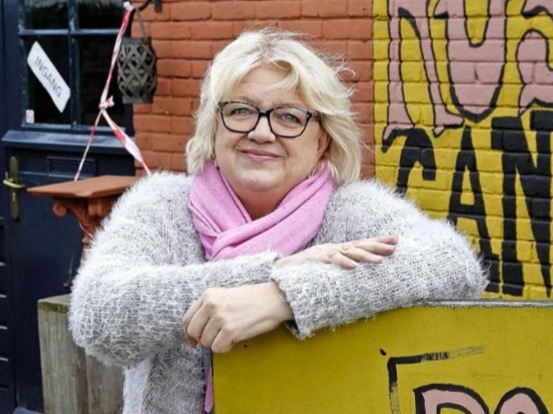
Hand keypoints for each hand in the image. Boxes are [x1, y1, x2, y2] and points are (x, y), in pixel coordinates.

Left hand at [182, 282, 292, 352]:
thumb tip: (196, 332)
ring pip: (206, 342)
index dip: (188, 333)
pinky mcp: (231, 330)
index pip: (187, 319)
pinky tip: (234, 339)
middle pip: (194, 332)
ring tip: (230, 335)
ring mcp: (221, 317)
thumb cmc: (252, 299)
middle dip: (203, 339)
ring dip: (217, 343)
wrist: (273, 299)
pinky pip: (218, 348)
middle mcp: (211, 305)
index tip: (193, 341)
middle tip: (215, 339)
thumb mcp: (225, 296)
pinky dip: (225, 348)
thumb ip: (209, 309)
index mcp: (209, 295)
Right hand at [274, 235, 397, 268]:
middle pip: (358, 244)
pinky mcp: (316, 259)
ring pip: (349, 252)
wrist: (281, 272)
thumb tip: (357, 273)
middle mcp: (333, 248)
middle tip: (395, 246)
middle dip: (377, 245)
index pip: (360, 244)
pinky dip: (343, 262)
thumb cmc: (305, 273)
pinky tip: (354, 266)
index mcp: (337, 250)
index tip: (395, 240)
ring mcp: (324, 252)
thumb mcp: (326, 268)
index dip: (377, 242)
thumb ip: (340, 268)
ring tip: (380, 260)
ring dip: (365, 255)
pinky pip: (332, 261)